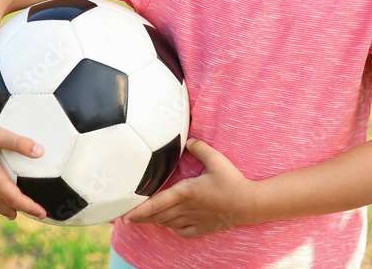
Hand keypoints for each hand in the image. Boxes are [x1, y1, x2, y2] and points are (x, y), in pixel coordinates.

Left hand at [121, 139, 257, 238]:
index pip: (156, 203)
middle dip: (140, 217)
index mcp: (185, 192)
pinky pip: (181, 232)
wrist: (248, 203)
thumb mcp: (216, 160)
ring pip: (167, 223)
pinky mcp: (202, 228)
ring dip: (153, 222)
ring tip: (142, 220)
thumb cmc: (231, 181)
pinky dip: (172, 228)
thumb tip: (188, 140)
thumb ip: (200, 148)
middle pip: (157, 216)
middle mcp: (186, 208)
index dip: (138, 210)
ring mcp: (193, 220)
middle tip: (126, 218)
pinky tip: (169, 225)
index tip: (124, 216)